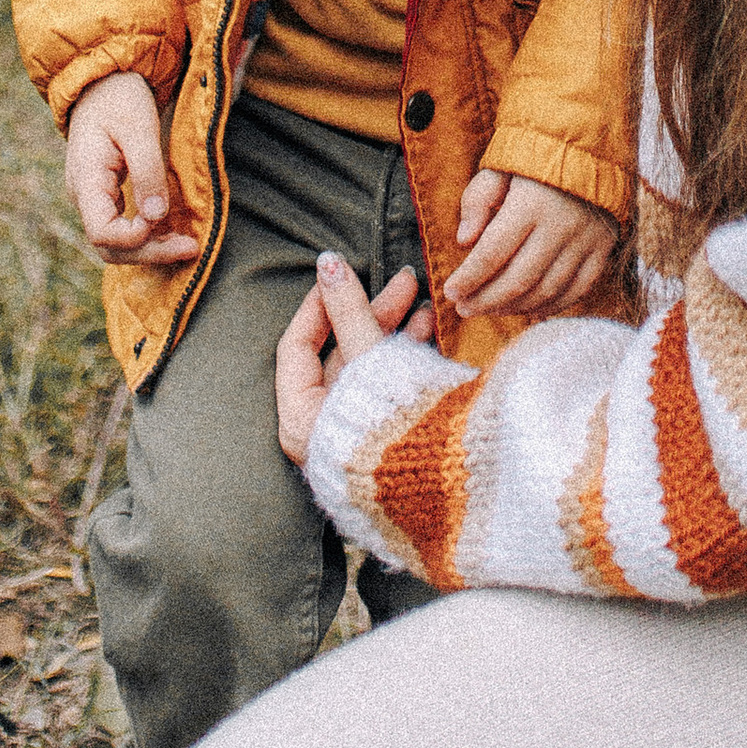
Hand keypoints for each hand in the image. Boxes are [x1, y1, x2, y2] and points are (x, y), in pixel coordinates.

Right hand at [63, 72, 199, 262]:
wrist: (101, 80)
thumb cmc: (119, 97)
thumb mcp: (138, 126)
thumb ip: (147, 170)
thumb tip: (156, 217)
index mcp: (85, 180)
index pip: (102, 232)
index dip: (134, 237)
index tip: (163, 220)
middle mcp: (84, 196)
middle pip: (109, 247)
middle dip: (149, 253)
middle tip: (190, 247)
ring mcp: (94, 197)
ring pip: (115, 242)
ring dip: (150, 248)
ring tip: (186, 244)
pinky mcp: (106, 194)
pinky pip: (122, 226)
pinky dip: (147, 235)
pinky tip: (172, 231)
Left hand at [276, 253, 432, 466]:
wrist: (450, 485)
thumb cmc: (394, 424)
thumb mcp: (369, 360)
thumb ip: (349, 311)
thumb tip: (326, 263)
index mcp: (302, 420)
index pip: (296, 347)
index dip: (320, 304)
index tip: (343, 272)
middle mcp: (323, 431)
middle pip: (339, 355)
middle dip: (372, 314)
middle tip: (405, 282)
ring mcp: (354, 436)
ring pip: (368, 368)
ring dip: (395, 330)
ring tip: (426, 304)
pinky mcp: (385, 438)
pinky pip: (388, 386)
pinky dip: (406, 356)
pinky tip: (431, 332)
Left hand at [442, 168, 620, 317]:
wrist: (590, 141)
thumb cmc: (534, 155)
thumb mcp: (498, 166)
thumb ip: (477, 200)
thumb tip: (463, 241)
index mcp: (531, 202)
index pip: (493, 252)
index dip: (469, 278)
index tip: (450, 291)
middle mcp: (561, 225)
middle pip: (519, 279)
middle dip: (486, 300)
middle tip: (463, 309)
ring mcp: (586, 240)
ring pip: (547, 290)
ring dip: (515, 307)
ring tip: (490, 309)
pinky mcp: (603, 248)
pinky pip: (578, 289)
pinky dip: (553, 306)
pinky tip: (529, 309)